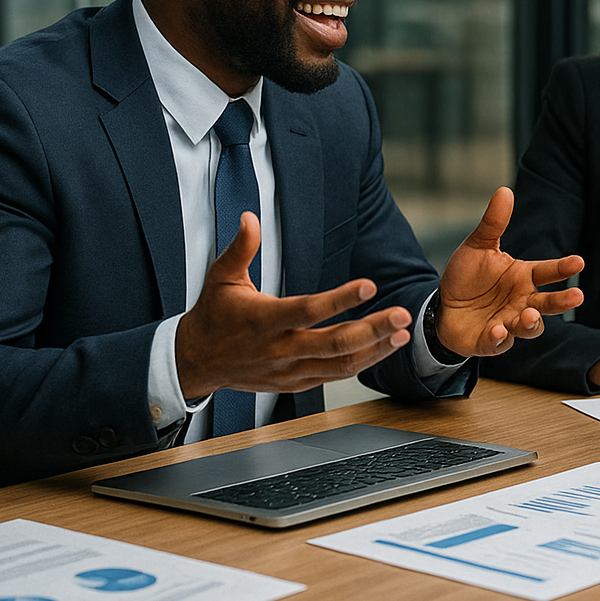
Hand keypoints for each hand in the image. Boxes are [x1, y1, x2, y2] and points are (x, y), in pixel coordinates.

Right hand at [175, 211, 413, 398]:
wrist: (196, 362)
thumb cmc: (214, 315)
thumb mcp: (220, 278)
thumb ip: (240, 248)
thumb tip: (250, 217)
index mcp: (263, 320)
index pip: (308, 310)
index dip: (341, 299)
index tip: (370, 285)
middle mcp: (280, 349)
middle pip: (334, 343)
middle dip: (373, 330)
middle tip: (403, 315)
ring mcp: (289, 370)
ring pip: (340, 364)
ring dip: (376, 349)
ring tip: (403, 332)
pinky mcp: (296, 383)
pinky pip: (335, 375)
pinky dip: (363, 362)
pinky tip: (385, 347)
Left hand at [434, 187, 584, 357]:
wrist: (443, 307)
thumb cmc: (468, 277)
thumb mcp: (478, 246)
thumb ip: (494, 223)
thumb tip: (505, 191)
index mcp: (523, 277)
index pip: (548, 272)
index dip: (563, 268)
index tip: (579, 262)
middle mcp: (522, 301)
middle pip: (548, 304)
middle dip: (563, 302)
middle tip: (577, 296)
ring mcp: (509, 323)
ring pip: (529, 327)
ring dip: (531, 323)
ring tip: (529, 316)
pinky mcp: (491, 341)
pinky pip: (499, 342)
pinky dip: (499, 337)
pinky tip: (497, 329)